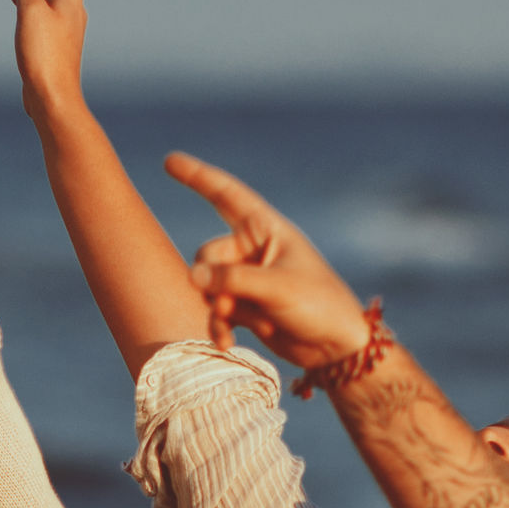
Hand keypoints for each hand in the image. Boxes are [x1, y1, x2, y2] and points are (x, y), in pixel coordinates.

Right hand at [166, 154, 372, 369]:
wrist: (338, 347)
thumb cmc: (318, 305)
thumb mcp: (275, 287)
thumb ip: (230, 280)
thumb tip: (191, 276)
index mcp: (267, 229)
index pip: (225, 195)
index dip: (197, 177)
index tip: (170, 160)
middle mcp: (254, 250)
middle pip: (207, 256)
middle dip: (213, 282)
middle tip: (229, 304)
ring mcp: (248, 279)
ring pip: (208, 287)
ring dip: (218, 309)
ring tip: (241, 326)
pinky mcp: (247, 307)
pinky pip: (217, 311)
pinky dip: (219, 325)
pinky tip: (226, 343)